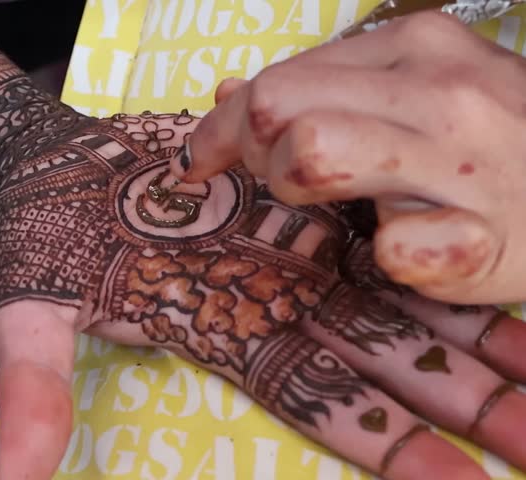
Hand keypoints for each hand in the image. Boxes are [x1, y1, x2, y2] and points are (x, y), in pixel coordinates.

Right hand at [0, 110, 525, 479]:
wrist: (56, 169)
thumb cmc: (46, 243)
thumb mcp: (32, 320)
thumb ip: (37, 395)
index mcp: (229, 342)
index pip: (323, 407)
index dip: (392, 444)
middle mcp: (276, 305)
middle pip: (388, 364)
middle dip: (471, 404)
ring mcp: (293, 250)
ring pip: (401, 300)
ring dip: (476, 335)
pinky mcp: (296, 196)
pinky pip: (375, 226)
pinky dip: (433, 246)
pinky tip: (496, 261)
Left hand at [175, 11, 525, 304]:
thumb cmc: (494, 143)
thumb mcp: (415, 92)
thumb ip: (325, 88)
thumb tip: (227, 93)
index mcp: (415, 47)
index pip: (277, 80)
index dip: (226, 127)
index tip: (203, 160)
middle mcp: (439, 92)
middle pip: (280, 111)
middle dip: (255, 154)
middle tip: (281, 179)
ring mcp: (466, 164)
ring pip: (315, 155)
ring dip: (299, 188)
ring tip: (335, 204)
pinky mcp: (485, 240)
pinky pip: (399, 249)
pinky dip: (389, 256)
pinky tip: (406, 248)